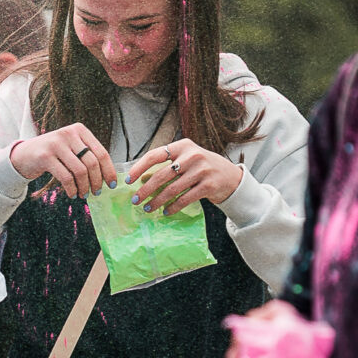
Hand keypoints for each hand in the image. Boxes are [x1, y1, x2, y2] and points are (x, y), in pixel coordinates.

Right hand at [9, 122, 116, 198]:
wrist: (25, 154)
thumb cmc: (53, 154)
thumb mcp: (71, 148)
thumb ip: (87, 155)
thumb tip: (108, 176)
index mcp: (79, 130)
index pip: (101, 152)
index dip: (109, 170)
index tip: (112, 184)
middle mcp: (68, 134)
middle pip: (92, 163)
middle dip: (97, 181)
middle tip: (97, 192)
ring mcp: (56, 144)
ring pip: (80, 171)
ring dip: (84, 187)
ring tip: (84, 194)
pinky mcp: (45, 157)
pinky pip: (66, 177)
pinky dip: (72, 189)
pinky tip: (73, 194)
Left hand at [129, 138, 244, 214]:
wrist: (229, 176)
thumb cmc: (201, 167)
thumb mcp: (185, 160)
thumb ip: (166, 166)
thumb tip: (140, 179)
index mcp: (182, 146)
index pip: (155, 155)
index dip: (139, 168)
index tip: (128, 180)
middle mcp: (192, 156)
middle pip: (161, 175)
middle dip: (145, 190)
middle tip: (135, 200)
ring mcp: (202, 170)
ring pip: (172, 189)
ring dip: (157, 201)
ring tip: (148, 208)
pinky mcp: (208, 186)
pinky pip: (185, 199)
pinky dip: (173, 207)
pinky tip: (165, 212)